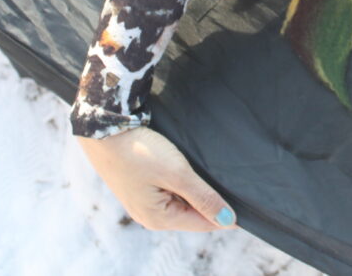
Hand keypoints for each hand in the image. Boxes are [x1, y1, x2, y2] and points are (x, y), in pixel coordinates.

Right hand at [76, 126, 236, 231]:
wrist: (104, 128)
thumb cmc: (139, 151)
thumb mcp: (177, 173)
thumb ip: (203, 197)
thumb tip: (228, 220)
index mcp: (159, 219)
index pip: (205, 223)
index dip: (227, 213)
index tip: (248, 199)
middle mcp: (150, 216)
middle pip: (193, 213)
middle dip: (212, 199)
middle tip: (233, 179)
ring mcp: (144, 200)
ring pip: (182, 199)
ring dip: (197, 188)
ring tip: (212, 170)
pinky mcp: (140, 185)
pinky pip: (170, 188)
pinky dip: (182, 180)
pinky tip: (189, 165)